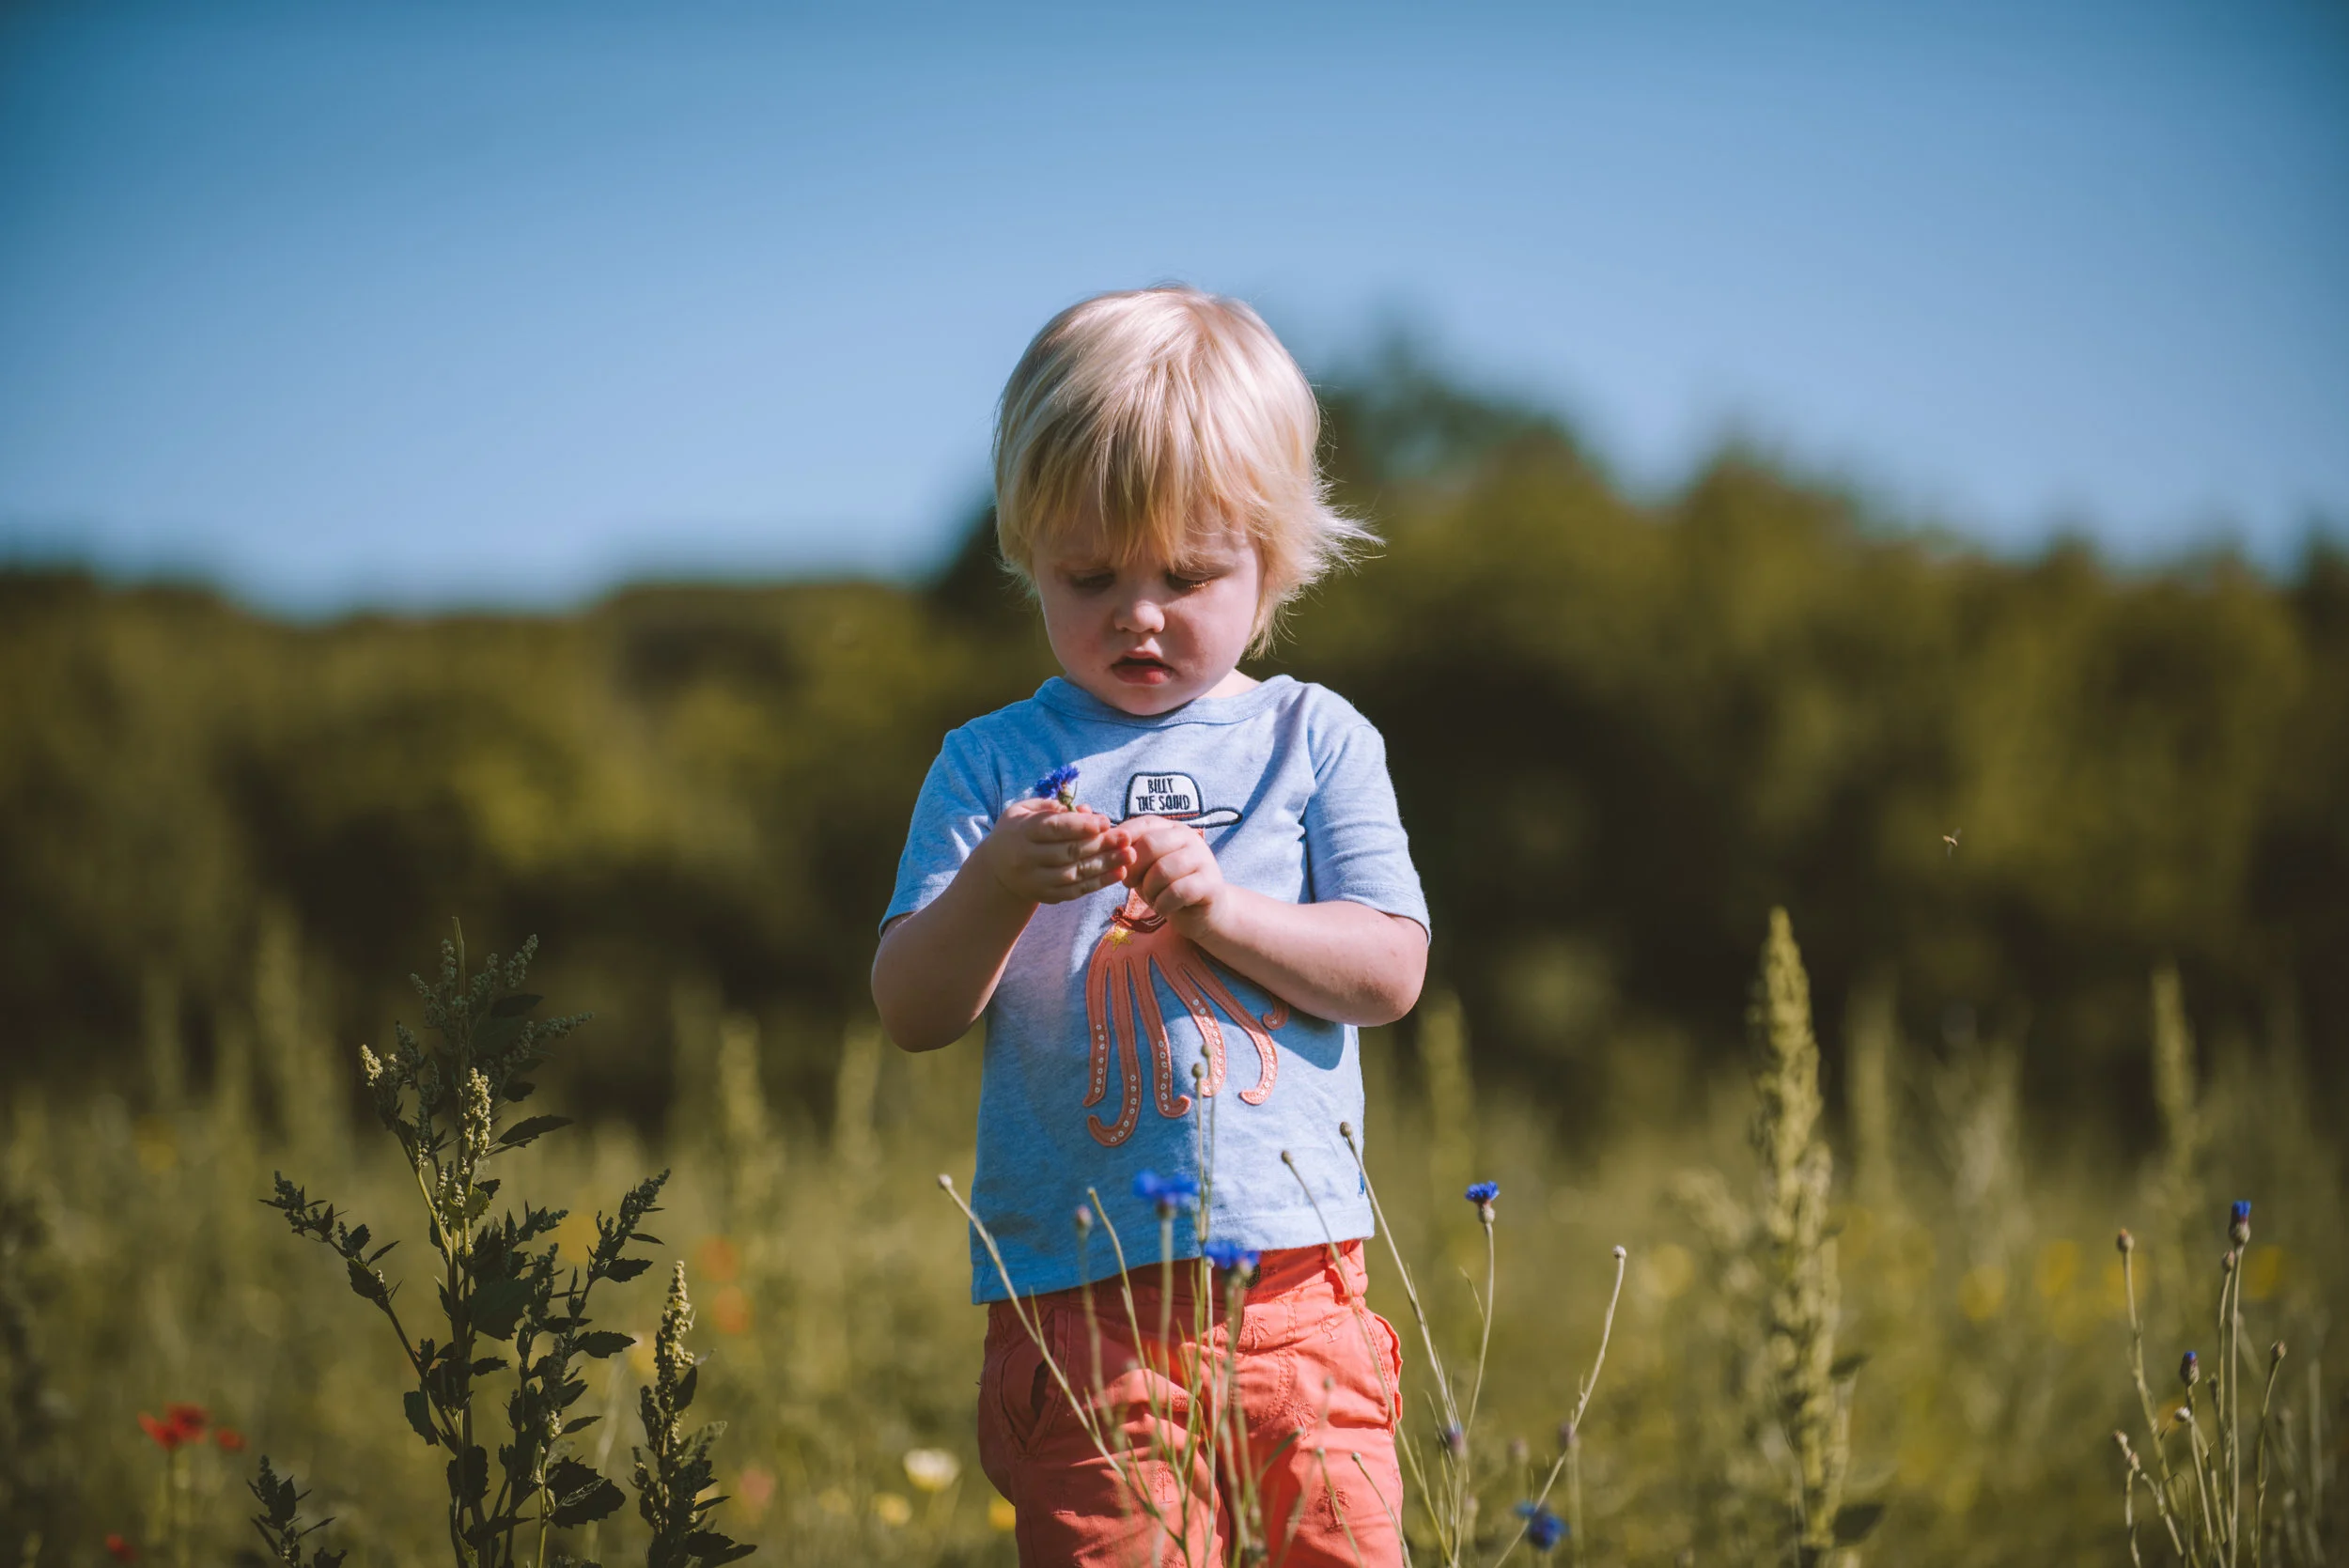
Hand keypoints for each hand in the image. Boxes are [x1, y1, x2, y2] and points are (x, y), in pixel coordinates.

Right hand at [980, 798, 1133, 906]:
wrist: (996, 871)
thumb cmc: (1017, 832)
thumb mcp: (1023, 811)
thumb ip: (1052, 806)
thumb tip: (1086, 810)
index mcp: (1022, 832)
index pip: (1053, 829)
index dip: (1080, 825)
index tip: (1105, 821)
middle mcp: (1026, 858)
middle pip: (1068, 852)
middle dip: (1100, 845)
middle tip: (1125, 837)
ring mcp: (1036, 880)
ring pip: (1075, 874)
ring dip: (1105, 865)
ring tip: (1129, 855)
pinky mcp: (1046, 896)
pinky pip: (1076, 891)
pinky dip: (1099, 883)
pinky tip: (1119, 873)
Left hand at [1120, 816, 1227, 936]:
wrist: (1202, 912)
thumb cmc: (1168, 886)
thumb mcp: (1145, 867)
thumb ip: (1130, 854)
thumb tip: (1105, 845)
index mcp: (1171, 828)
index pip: (1143, 823)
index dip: (1123, 843)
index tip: (1115, 863)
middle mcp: (1189, 837)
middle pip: (1151, 844)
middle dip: (1134, 869)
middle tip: (1131, 884)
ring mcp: (1203, 858)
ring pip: (1163, 870)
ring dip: (1150, 890)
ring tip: (1153, 898)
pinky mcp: (1210, 883)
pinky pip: (1177, 892)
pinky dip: (1163, 904)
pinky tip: (1164, 908)